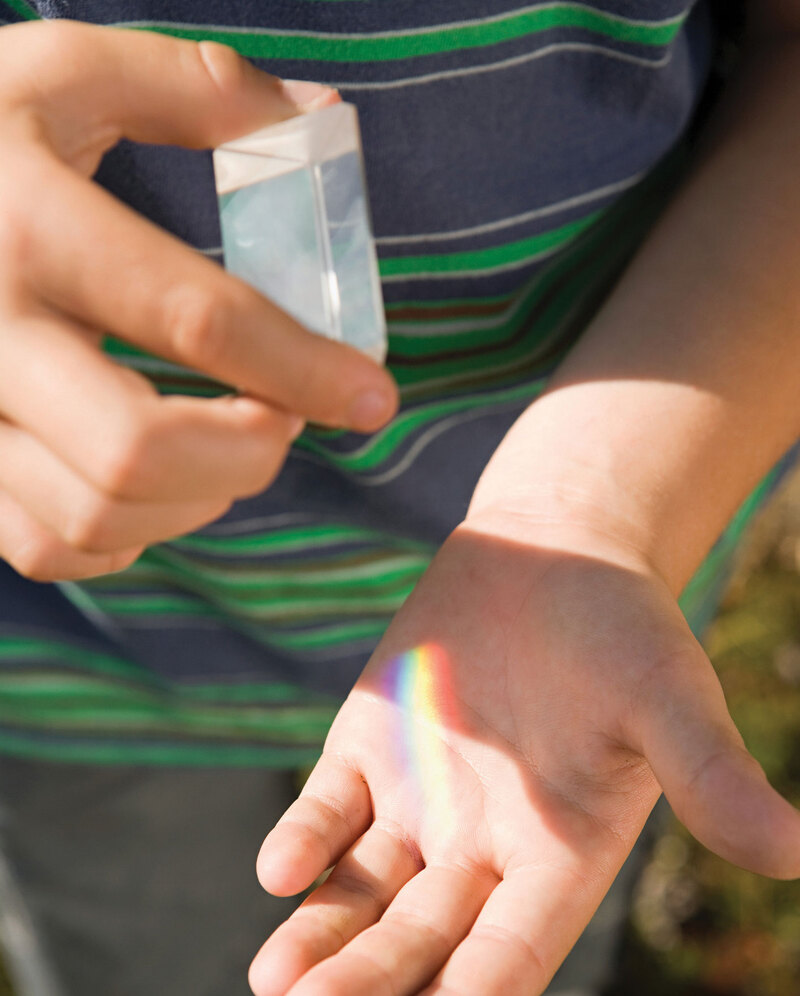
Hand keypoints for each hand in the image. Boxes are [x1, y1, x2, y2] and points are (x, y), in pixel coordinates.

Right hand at [0, 21, 396, 580]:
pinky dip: (129, 536)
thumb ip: (187, 87)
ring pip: (94, 514)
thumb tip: (316, 118)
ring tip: (228, 445)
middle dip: (246, 454)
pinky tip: (159, 486)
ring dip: (198, 497)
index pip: (192, 319)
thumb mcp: (63, 76)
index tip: (373, 396)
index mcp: (27, 228)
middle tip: (286, 420)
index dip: (303, 367)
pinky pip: (50, 547)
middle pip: (136, 452)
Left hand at [250, 515, 799, 994]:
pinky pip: (330, 809)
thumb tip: (795, 852)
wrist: (551, 552)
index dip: (479, 990)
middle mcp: (481, 846)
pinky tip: (281, 868)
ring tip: (280, 981)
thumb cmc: (624, 627)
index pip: (513, 950)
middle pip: (424, 939)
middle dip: (376, 979)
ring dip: (324, 936)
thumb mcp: (666, 696)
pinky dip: (306, 838)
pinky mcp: (368, 747)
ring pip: (364, 891)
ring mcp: (417, 801)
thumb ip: (709, 772)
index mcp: (560, 856)